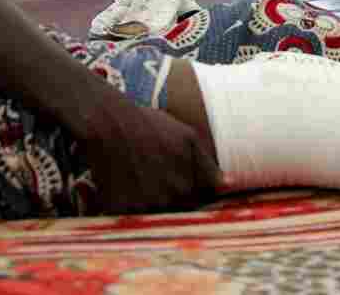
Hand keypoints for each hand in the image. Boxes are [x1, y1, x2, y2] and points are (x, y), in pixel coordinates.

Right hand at [79, 99, 222, 213]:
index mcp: (188, 187)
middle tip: (158, 171)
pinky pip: (129, 214)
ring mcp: (144, 208)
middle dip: (172, 194)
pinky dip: (129, 202)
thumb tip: (229, 185)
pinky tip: (126, 180)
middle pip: (177, 209)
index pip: (199, 202)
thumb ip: (208, 165)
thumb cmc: (150, 126)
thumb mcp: (187, 137)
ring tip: (141, 173)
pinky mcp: (120, 211)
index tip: (182, 176)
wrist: (110, 124)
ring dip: (151, 199)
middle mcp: (168, 202)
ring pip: (154, 213)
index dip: (194, 190)